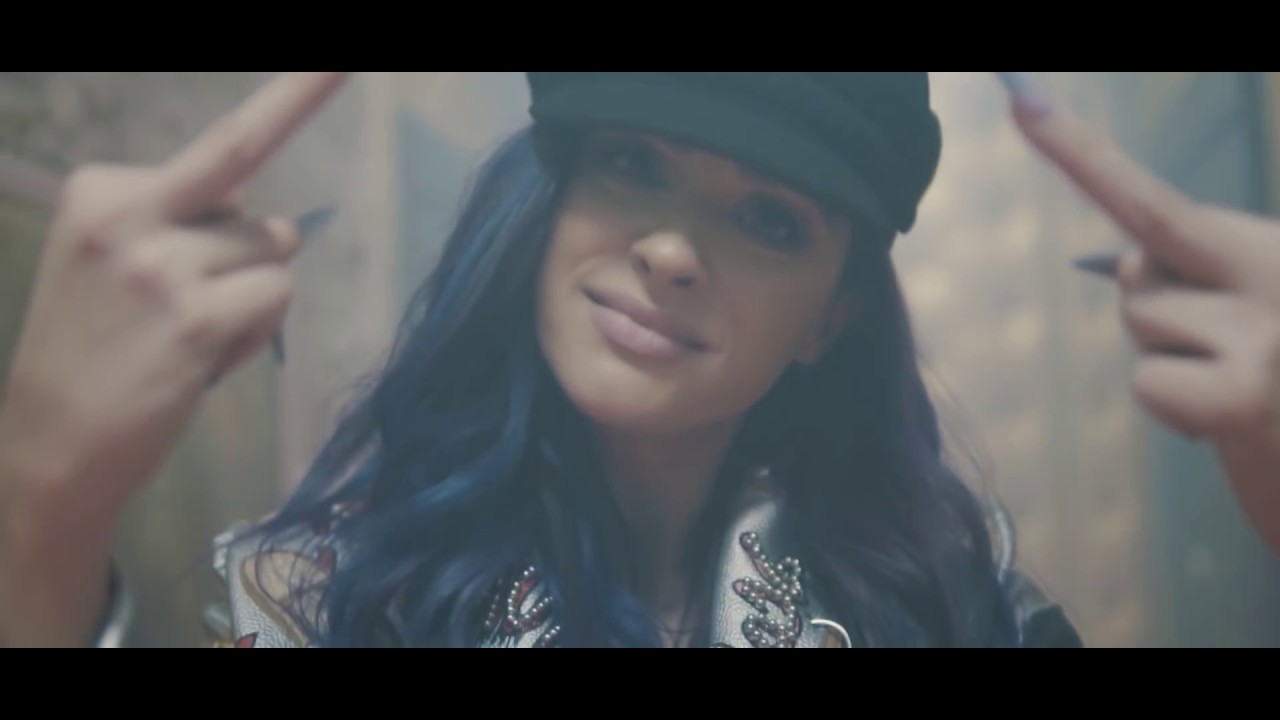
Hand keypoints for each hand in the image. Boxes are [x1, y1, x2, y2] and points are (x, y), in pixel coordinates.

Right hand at [0, 72, 348, 645]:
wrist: (50, 448)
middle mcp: (130, 210)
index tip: (344, 59)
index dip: (297, 95)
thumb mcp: (114, 260)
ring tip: (187, 337)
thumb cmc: (94, 352)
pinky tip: (201, 358)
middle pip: (256, 194)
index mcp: (102, 188)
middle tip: (261, 182)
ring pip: (274, 250)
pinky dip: (255, 331)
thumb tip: (281, 227)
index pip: (227, 142)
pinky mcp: (195, 317)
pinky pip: (275, 295)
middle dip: (266, 201)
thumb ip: (185, 223)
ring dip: (250, 295)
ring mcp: (163, 264)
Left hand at [999, 73, 1279, 552]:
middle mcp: (1277, 272)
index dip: (1080, 153)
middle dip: (1094, 192)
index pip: (1162, 204)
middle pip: (1143, 246)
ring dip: (1171, 354)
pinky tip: (1231, 423)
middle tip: (1029, 109)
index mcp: (1275, 252)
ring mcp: (1268, 333)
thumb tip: (1122, 263)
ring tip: (1237, 387)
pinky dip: (1176, 408)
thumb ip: (1201, 273)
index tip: (1017, 99)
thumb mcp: (1255, 312)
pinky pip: (1151, 384)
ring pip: (1144, 318)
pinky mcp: (1250, 396)